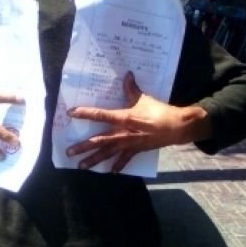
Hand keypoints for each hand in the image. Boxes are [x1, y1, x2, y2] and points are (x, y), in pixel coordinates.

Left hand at [66, 71, 210, 172]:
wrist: (177, 127)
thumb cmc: (159, 111)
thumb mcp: (144, 98)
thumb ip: (131, 88)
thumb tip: (127, 74)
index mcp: (124, 118)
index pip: (100, 115)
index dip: (85, 113)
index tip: (70, 113)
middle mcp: (123, 133)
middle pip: (99, 141)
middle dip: (83, 146)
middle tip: (68, 151)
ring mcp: (129, 144)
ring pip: (108, 153)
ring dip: (94, 160)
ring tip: (81, 166)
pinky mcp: (137, 150)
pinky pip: (125, 159)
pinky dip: (118, 165)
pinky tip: (110, 172)